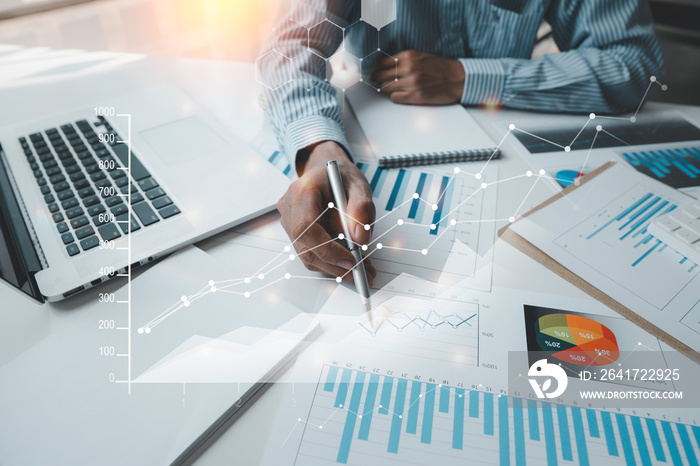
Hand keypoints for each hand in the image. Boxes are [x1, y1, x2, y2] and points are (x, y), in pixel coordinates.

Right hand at [278, 141, 376, 283]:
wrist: (328, 171)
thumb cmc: (341, 176)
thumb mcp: (359, 186)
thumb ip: (362, 209)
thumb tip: (360, 238)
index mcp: (302, 191)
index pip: (306, 228)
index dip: (327, 249)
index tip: (350, 261)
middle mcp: (289, 207)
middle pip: (305, 247)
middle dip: (334, 264)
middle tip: (363, 272)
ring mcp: (289, 220)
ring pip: (307, 254)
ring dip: (335, 266)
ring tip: (362, 267)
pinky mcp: (294, 231)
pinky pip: (310, 251)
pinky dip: (331, 260)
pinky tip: (350, 260)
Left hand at [370, 50, 464, 104]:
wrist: (458, 79)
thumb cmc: (440, 68)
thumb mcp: (421, 57)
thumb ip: (403, 60)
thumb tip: (384, 68)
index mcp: (409, 56)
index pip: (381, 63)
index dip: (375, 70)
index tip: (374, 74)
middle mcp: (409, 68)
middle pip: (380, 76)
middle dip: (378, 80)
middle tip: (379, 83)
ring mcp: (412, 82)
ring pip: (385, 88)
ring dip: (387, 90)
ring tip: (393, 89)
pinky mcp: (416, 96)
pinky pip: (395, 98)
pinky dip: (395, 97)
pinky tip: (401, 95)